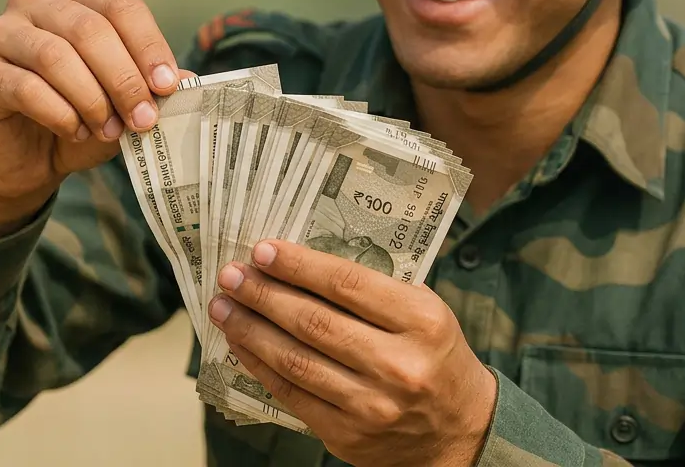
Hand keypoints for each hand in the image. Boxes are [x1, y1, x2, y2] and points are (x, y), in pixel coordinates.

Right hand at [0, 0, 187, 238]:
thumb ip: (150, 86)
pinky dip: (60, 114)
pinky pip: (26, 88)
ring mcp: (1, 32)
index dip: (149, 46)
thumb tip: (185, 80)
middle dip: (123, 78)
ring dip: (92, 99)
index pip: (121, 6)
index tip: (168, 85)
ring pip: (56, 56)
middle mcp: (35, 1)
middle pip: (90, 29)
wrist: (25, 159)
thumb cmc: (78, 117)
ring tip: (109, 130)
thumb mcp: (123, 101)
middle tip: (143, 118)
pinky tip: (74, 131)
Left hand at [208, 240, 496, 466]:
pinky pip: (291, 394)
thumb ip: (375, 291)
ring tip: (223, 306)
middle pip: (314, 322)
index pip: (348, 285)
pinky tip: (240, 344)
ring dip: (251, 330)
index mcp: (422, 321)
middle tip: (231, 275)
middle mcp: (398, 364)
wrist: (460, 432)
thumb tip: (300, 266)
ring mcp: (371, 405)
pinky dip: (260, 366)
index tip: (263, 250)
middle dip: (263, 294)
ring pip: (295, 360)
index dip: (298, 266)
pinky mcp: (347, 434)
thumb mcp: (425, 312)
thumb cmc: (435, 358)